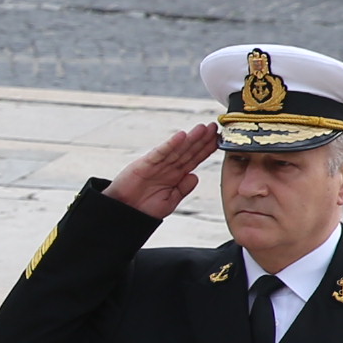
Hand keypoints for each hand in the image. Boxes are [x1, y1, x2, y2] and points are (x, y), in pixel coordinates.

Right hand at [102, 121, 220, 219]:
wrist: (124, 214)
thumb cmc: (144, 209)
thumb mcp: (170, 201)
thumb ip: (183, 189)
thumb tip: (195, 176)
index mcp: (176, 176)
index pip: (194, 159)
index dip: (206, 150)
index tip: (219, 140)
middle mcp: (168, 167)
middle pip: (188, 151)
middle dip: (202, 140)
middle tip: (215, 127)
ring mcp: (157, 164)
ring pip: (177, 149)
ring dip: (190, 138)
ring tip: (203, 128)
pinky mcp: (145, 164)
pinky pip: (161, 153)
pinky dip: (170, 144)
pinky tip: (181, 136)